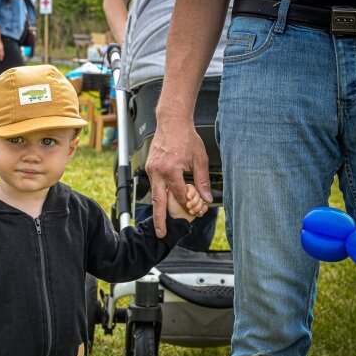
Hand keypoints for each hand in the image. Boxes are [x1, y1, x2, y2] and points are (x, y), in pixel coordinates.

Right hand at [145, 116, 211, 237]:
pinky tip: (163, 203)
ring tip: (159, 223)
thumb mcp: (200, 159)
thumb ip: (202, 181)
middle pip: (158, 201)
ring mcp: (151, 169)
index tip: (194, 210)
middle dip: (159, 219)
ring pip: (154, 194)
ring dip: (157, 209)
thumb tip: (205, 198)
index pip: (179, 195)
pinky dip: (158, 195)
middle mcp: (158, 171)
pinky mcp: (149, 167)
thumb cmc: (186, 138)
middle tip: (160, 233)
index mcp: (171, 170)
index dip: (187, 204)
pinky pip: (154, 185)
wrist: (172, 122)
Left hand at [167, 184, 207, 221]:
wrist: (174, 220)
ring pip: (202, 200)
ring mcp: (195, 200)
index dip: (191, 192)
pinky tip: (198, 213)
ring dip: (197, 207)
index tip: (188, 197)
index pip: (191, 187)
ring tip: (190, 211)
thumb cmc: (170, 207)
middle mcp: (190, 193)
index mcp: (183, 188)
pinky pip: (206, 206)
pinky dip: (203, 209)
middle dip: (194, 201)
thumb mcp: (170, 197)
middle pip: (198, 193)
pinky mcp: (199, 206)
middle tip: (188, 206)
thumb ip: (175, 190)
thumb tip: (182, 185)